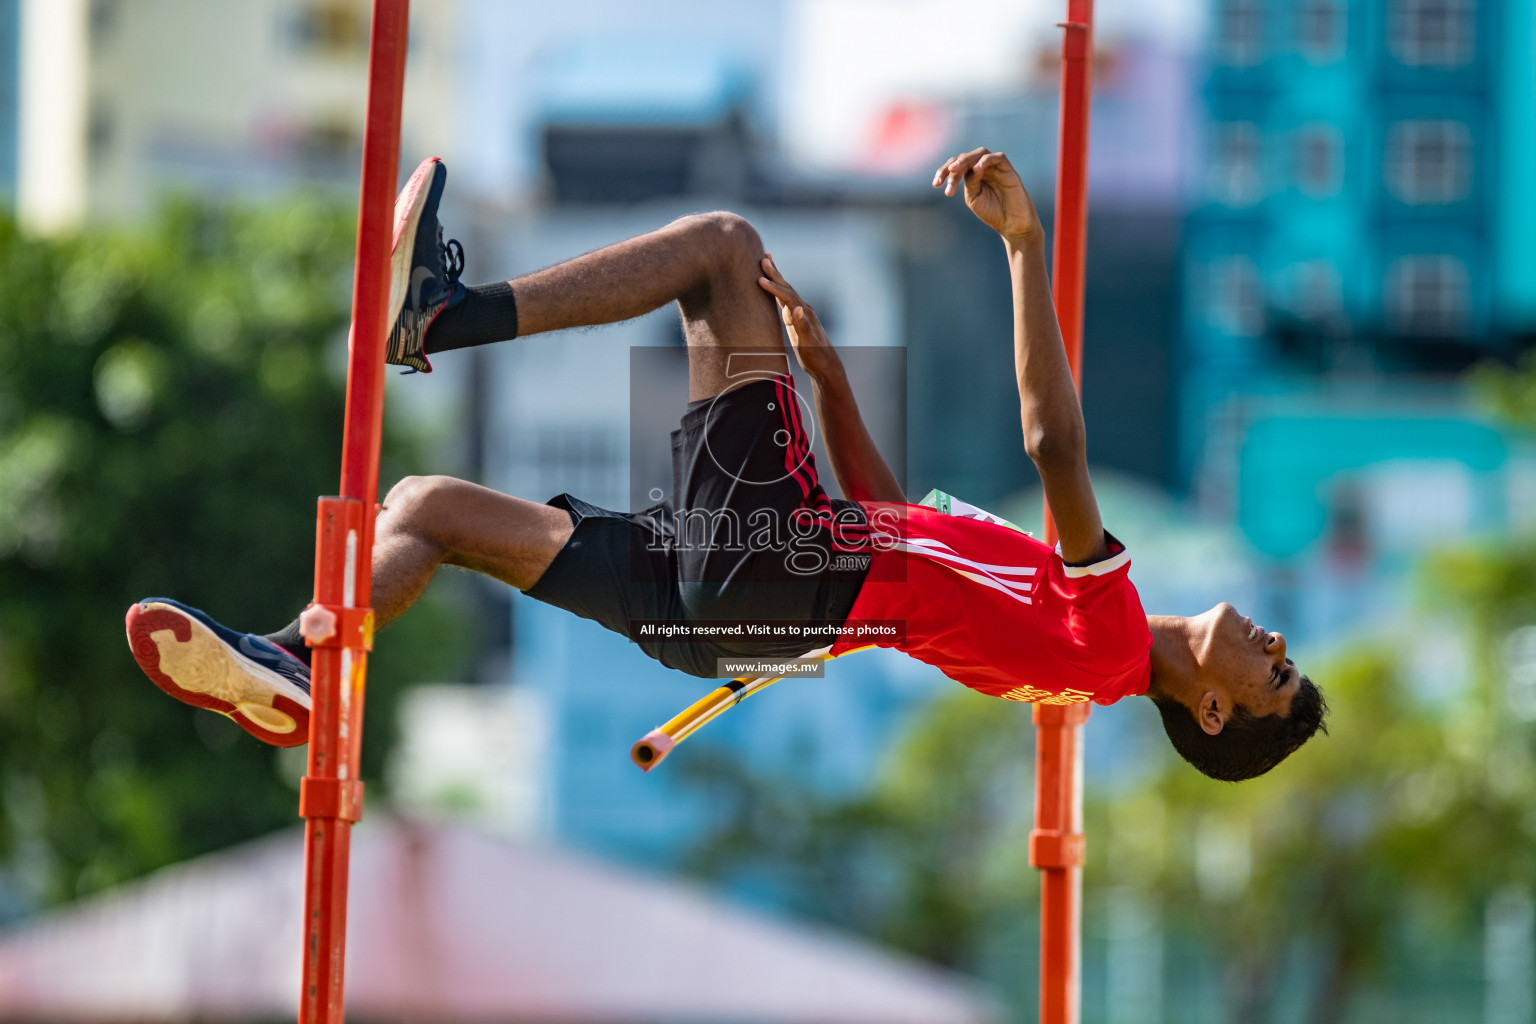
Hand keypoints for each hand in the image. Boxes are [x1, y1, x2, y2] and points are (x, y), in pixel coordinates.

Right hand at [757, 256, 844, 384]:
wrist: (826, 366)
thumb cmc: (817, 356)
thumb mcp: (808, 343)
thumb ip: (802, 325)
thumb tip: (796, 308)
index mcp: (804, 314)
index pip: (786, 296)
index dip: (773, 287)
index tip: (759, 279)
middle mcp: (803, 310)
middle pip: (787, 287)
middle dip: (775, 273)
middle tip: (764, 257)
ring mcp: (800, 314)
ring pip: (786, 291)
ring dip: (777, 277)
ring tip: (768, 263)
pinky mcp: (797, 319)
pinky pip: (785, 300)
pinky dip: (777, 291)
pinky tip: (773, 288)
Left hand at [931, 148, 1041, 242]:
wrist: (1012, 225)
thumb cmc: (993, 213)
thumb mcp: (974, 198)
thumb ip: (970, 183)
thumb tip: (969, 169)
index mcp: (973, 175)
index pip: (956, 166)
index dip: (944, 172)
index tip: (935, 184)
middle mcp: (984, 169)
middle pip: (966, 157)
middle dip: (951, 166)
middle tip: (942, 180)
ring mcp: (996, 168)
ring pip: (980, 153)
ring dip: (965, 160)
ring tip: (954, 170)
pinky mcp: (1009, 170)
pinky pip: (998, 158)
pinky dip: (985, 161)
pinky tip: (976, 170)